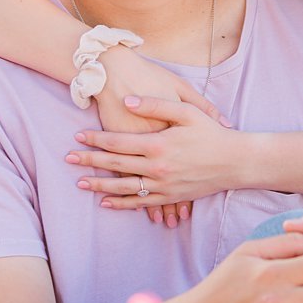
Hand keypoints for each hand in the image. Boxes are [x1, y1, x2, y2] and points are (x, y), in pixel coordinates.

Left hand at [71, 97, 241, 220]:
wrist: (235, 161)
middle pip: (115, 165)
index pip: (118, 143)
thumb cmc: (213, 133)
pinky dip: (121, 203)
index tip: (78, 137)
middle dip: (89, 161)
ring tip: (80, 182)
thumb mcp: (188, 111)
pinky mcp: (169, 196)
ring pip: (123, 187)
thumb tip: (128, 100)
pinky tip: (105, 202)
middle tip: (67, 159)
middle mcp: (156, 167)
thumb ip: (156, 105)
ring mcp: (162, 185)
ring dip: (99, 185)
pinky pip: (140, 202)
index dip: (96, 140)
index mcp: (158, 144)